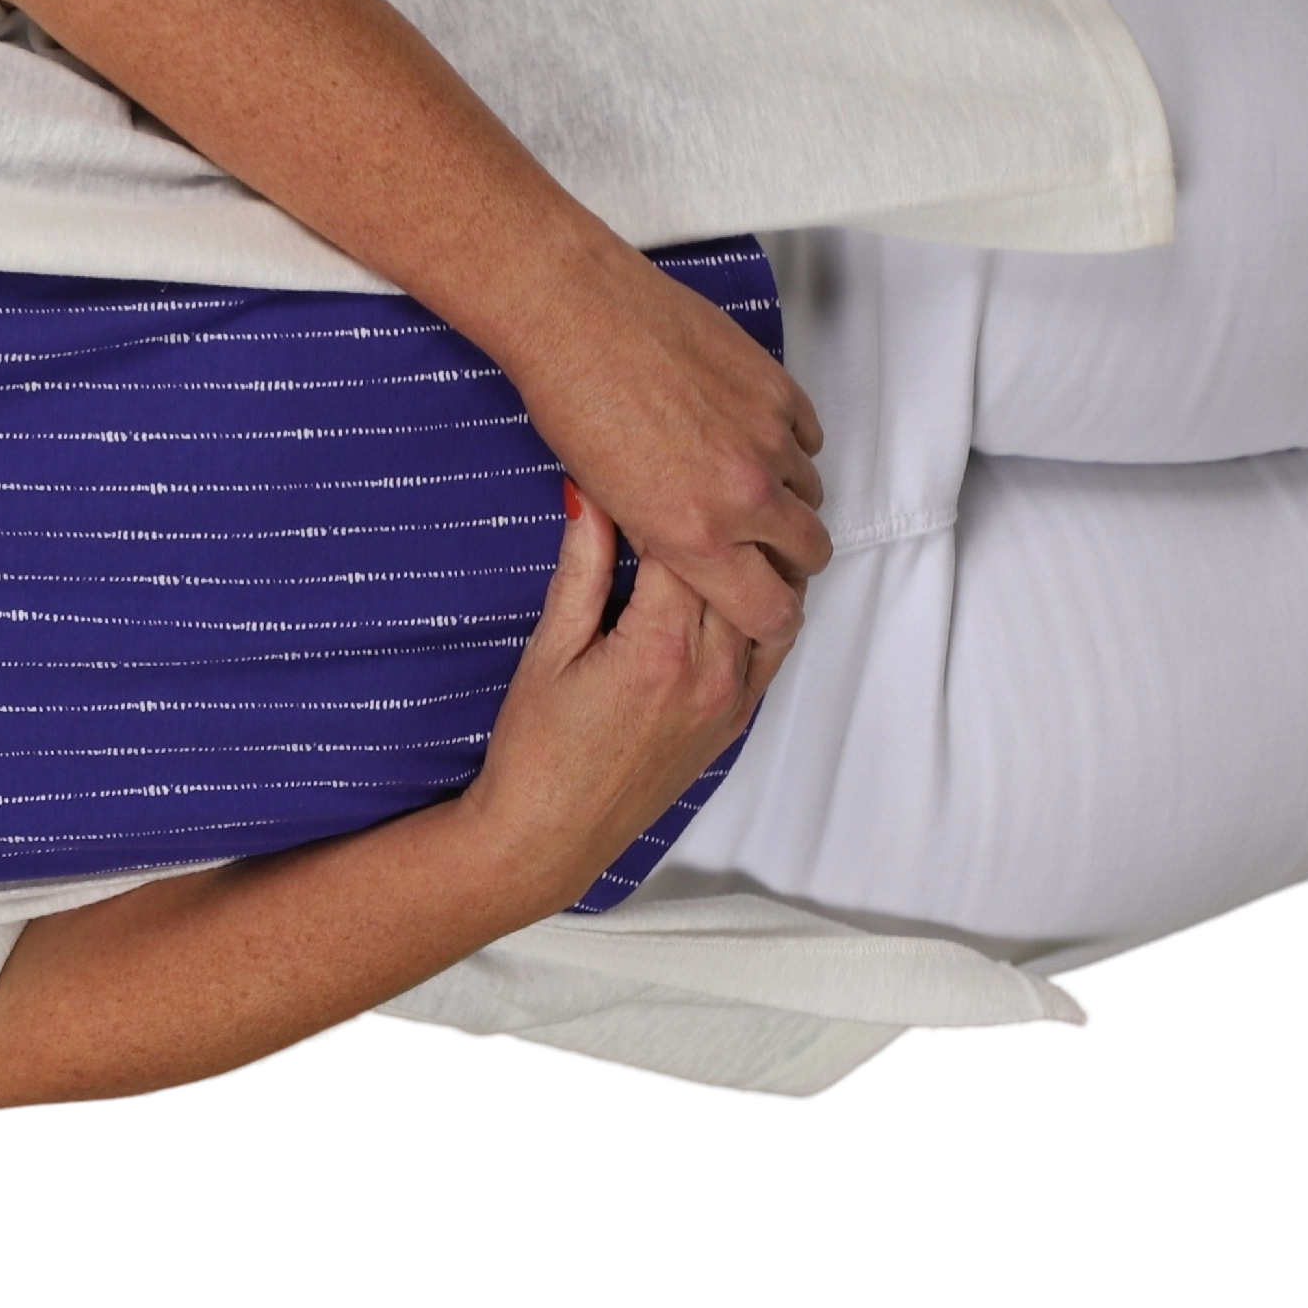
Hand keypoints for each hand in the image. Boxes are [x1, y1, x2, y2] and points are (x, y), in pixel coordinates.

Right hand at [458, 486, 794, 913]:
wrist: (548, 835)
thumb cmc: (534, 749)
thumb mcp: (549, 649)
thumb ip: (583, 569)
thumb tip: (592, 497)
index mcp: (662, 648)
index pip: (685, 544)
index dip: (664, 500)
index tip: (644, 471)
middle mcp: (714, 672)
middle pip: (737, 570)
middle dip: (708, 524)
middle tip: (677, 490)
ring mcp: (734, 700)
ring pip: (772, 606)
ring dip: (748, 565)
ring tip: (713, 532)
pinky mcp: (737, 722)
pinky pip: (773, 649)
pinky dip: (761, 610)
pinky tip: (731, 588)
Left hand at [502, 247, 830, 652]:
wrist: (577, 318)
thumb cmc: (572, 405)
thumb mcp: (612, 505)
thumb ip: (670, 540)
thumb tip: (703, 557)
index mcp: (694, 535)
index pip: (771, 612)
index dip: (773, 619)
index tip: (766, 610)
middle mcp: (744, 494)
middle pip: (809, 553)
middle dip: (790, 559)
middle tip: (763, 547)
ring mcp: (769, 439)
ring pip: (812, 492)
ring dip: (787, 496)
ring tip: (741, 481)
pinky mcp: (780, 389)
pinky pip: (809, 437)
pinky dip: (789, 444)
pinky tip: (748, 437)